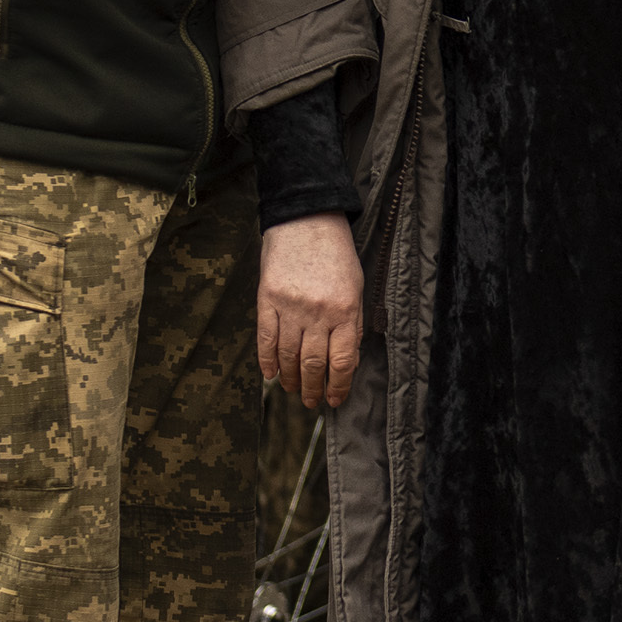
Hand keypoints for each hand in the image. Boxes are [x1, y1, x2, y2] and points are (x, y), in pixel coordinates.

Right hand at [257, 213, 363, 406]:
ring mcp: (290, 307)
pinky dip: (267, 360)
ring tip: (293, 389)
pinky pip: (266, 338)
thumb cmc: (336, 254)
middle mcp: (318, 313)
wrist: (306, 220)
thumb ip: (352, 324)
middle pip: (314, 363)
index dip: (338, 386)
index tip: (334, 400)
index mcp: (346, 310)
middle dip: (313, 388)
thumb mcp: (356, 287)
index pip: (342, 361)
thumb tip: (345, 361)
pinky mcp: (267, 299)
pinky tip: (270, 374)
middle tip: (311, 402)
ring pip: (288, 355)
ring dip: (291, 378)